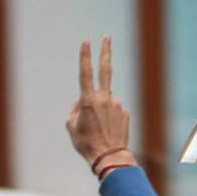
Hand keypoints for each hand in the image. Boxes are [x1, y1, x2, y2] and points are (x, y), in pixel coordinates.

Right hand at [66, 37, 135, 171]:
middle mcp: (104, 99)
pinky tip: (107, 131)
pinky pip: (114, 112)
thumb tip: (79, 104)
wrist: (110, 157)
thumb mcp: (71, 127)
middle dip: (105, 52)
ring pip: (106, 101)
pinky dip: (110, 119)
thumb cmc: (86, 144)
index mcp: (88, 100)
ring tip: (98, 130)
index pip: (85, 73)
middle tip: (107, 38)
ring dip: (101, 111)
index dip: (85, 56)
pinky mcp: (125, 113)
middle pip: (105, 70)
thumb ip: (73, 111)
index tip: (86, 42)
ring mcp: (117, 105)